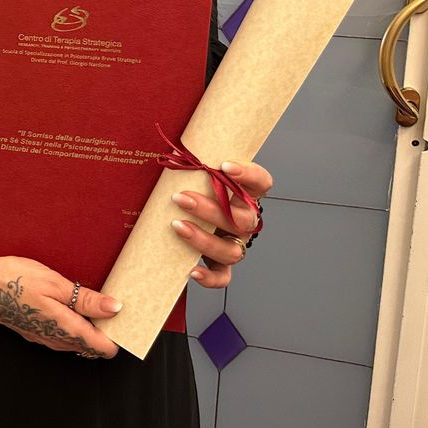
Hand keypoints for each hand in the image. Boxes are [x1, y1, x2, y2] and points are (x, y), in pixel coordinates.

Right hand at [0, 253, 120, 357]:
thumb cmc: (12, 280)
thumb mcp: (53, 283)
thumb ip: (85, 299)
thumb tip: (114, 308)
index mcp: (64, 328)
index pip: (101, 346)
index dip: (118, 337)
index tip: (129, 323)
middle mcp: (54, 339)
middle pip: (90, 347)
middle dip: (106, 332)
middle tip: (116, 309)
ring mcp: (42, 338)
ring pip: (75, 342)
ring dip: (89, 330)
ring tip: (98, 308)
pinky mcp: (33, 331)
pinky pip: (61, 337)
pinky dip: (74, 328)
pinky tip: (73, 310)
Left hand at [169, 159, 274, 288]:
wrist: (181, 212)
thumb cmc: (190, 188)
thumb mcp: (195, 174)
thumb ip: (191, 164)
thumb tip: (166, 150)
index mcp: (244, 195)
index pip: (261, 183)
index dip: (249, 174)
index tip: (224, 165)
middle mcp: (244, 221)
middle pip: (242, 219)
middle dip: (210, 209)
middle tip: (181, 198)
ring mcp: (235, 244)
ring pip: (232, 250)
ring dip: (204, 239)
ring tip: (177, 226)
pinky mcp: (221, 266)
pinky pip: (223, 277)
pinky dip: (209, 277)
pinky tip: (192, 271)